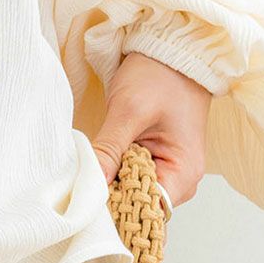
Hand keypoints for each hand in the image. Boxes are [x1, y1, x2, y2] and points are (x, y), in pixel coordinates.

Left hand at [91, 50, 210, 208]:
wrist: (172, 51)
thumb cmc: (160, 76)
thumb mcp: (130, 111)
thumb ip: (109, 150)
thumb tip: (88, 186)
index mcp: (184, 173)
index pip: (150, 210)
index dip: (119, 211)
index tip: (90, 207)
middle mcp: (179, 178)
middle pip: (140, 205)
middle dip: (111, 199)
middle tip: (79, 193)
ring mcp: (166, 168)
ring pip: (131, 190)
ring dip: (109, 185)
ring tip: (84, 179)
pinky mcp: (152, 158)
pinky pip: (129, 175)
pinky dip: (112, 172)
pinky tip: (95, 167)